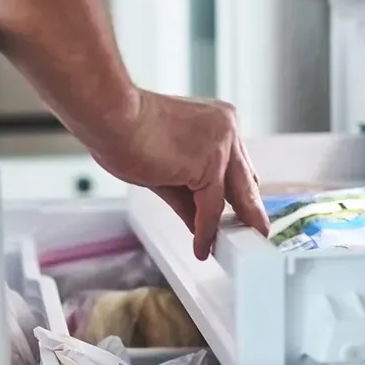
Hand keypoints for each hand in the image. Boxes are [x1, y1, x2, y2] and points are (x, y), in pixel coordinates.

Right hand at [89, 90, 269, 260]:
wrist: (111, 116)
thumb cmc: (124, 129)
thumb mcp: (164, 166)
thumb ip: (186, 194)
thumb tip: (198, 222)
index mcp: (217, 120)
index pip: (236, 164)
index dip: (237, 191)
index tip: (240, 212)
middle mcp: (226, 129)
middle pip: (244, 180)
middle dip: (248, 211)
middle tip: (254, 234)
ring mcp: (221, 145)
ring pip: (232, 195)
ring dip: (229, 226)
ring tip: (228, 249)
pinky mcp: (209, 165)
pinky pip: (210, 207)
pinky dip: (205, 230)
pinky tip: (201, 246)